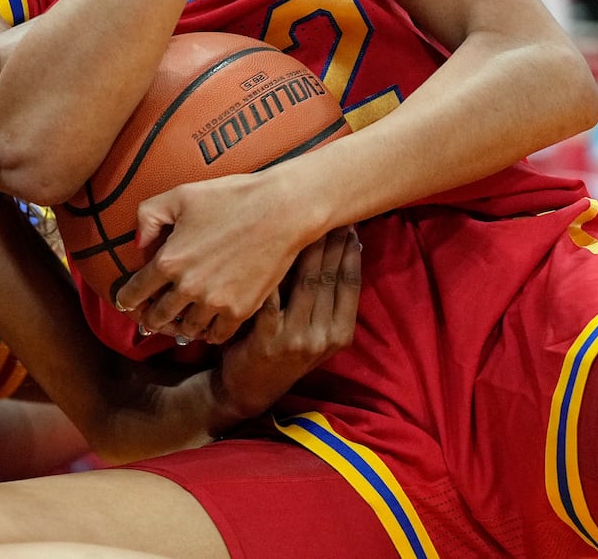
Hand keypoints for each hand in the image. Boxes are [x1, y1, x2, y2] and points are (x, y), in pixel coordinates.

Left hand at [114, 168, 317, 344]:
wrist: (281, 210)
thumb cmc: (230, 197)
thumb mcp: (180, 195)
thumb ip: (149, 216)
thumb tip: (139, 242)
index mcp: (168, 261)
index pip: (134, 293)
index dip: (125, 300)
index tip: (125, 303)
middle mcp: (188, 287)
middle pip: (157, 317)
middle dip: (149, 319)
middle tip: (148, 319)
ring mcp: (215, 302)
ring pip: (186, 329)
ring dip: (178, 328)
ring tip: (177, 324)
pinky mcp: (241, 310)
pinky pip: (216, 335)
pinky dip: (208, 333)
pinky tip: (205, 326)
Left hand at [211, 227, 361, 421]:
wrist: (247, 390)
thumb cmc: (279, 350)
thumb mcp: (312, 333)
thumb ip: (324, 301)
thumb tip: (339, 252)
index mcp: (341, 333)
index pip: (350, 282)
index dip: (351, 250)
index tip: (348, 222)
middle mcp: (324, 336)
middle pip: (330, 276)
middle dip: (330, 239)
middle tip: (325, 207)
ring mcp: (298, 339)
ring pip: (306, 282)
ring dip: (305, 246)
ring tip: (300, 217)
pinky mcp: (269, 340)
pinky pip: (273, 296)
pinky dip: (270, 269)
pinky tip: (267, 244)